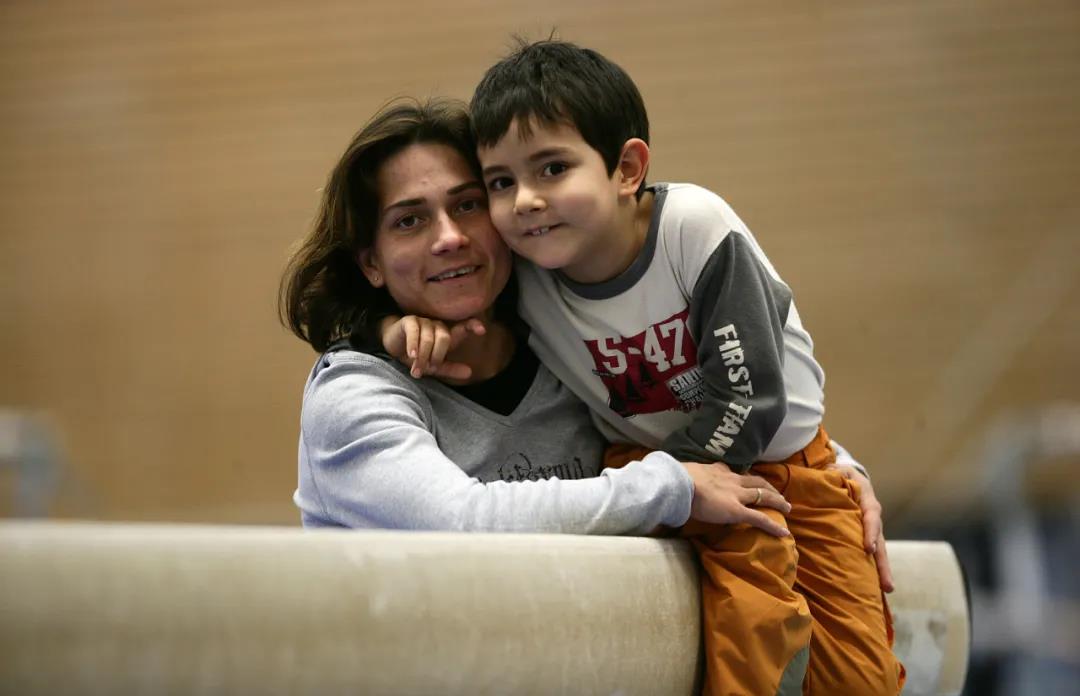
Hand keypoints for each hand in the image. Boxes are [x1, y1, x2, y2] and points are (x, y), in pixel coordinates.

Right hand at [379, 315, 485, 379]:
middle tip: (430, 368)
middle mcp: (438, 326)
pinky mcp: (409, 321)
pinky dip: (414, 344)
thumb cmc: (417, 356)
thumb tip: (470, 373)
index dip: (473, 326)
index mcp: (447, 335)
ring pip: (428, 337)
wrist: (393, 349)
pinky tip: (412, 355)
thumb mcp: (433, 366)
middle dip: (438, 355)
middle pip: (445, 337)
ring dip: (423, 356)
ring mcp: (424, 321)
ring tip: (417, 370)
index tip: (482, 330)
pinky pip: (414, 331)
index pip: (463, 327)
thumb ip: (450, 369)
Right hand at [682, 462, 791, 536]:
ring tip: (787, 507)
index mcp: (716, 471)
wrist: (681, 484)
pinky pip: (760, 518)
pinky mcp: (738, 511)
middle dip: (767, 486)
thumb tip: (677, 482)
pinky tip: (784, 532)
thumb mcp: (684, 473)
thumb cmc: (677, 480)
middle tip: (776, 493)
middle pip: (755, 481)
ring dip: (777, 500)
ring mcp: (736, 495)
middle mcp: (731, 480)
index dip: (740, 476)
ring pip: (763, 495)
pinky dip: (773, 525)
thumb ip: (687, 477)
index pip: (731, 471)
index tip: (743, 478)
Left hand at [829, 463, 893, 592]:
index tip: (868, 548)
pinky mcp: (864, 537)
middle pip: (880, 542)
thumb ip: (833, 472)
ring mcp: (871, 530)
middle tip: (887, 585)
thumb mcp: (838, 470)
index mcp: (867, 501)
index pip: (871, 517)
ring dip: (882, 570)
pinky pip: (869, 554)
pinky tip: (872, 587)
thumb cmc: (840, 474)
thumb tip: (827, 475)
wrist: (846, 477)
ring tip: (887, 590)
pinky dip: (872, 569)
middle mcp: (872, 519)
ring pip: (879, 552)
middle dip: (883, 563)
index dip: (870, 532)